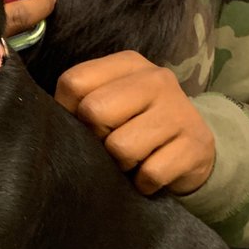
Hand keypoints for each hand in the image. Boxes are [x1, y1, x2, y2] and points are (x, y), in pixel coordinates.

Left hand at [54, 51, 215, 195]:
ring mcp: (179, 110)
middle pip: (94, 112)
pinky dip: (144, 183)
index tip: (85, 125)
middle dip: (97, 139)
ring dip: (121, 166)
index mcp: (128, 64)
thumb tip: (53, 124)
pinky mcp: (196, 144)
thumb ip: (81, 102)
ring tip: (133, 161)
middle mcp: (156, 79)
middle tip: (112, 145)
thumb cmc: (138, 127)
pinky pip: (150, 173)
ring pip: (121, 147)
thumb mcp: (112, 103)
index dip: (69, 112)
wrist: (193, 150)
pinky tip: (150, 175)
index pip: (74, 82)